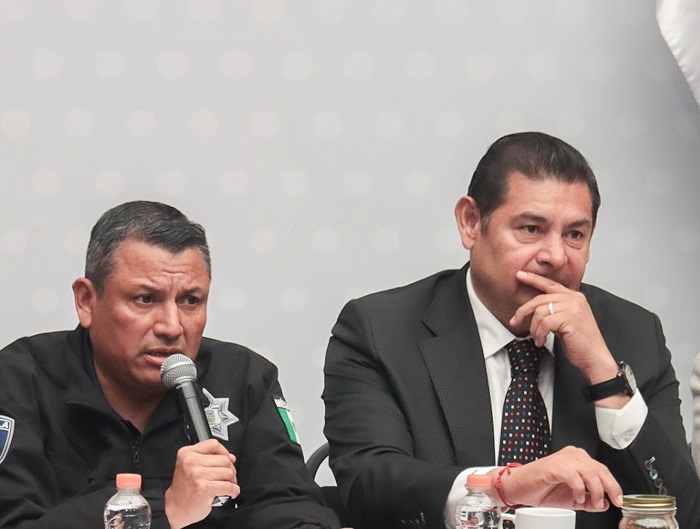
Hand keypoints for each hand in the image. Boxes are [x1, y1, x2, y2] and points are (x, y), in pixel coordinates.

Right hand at [165, 439, 239, 528]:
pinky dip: (234, 490)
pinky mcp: (204, 488)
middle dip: (230, 469)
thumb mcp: (190, 467)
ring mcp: (197, 475)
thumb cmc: (184, 489)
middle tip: (227, 477)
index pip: (213, 444)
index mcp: (186, 453)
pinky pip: (228, 486)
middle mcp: (191, 462)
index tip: (226, 459)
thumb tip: (231, 457)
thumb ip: (209, 458)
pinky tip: (230, 492)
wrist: (175, 508)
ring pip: (228, 472)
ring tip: (227, 485)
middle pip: (224, 459)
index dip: (224, 452)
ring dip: (232, 480)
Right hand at [491, 446, 622, 511]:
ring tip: (590, 503)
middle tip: (610, 502)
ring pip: (589, 472)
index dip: (614, 485)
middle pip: (599, 470)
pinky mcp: (553, 466)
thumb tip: (606, 503)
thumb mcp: (571, 499)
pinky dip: (579, 489)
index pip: (602, 470)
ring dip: (595, 491)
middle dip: (609, 488)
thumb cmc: (542, 489)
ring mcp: (562, 459)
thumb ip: (589, 500)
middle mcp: (572, 455)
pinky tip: (577, 497)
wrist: (519, 487)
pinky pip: (573, 476)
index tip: (619, 500)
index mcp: (578, 459)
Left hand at [509, 270, 618, 385]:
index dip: (532, 278)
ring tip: (538, 338)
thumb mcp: (565, 320)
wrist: (595, 357)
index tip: (519, 275)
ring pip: (540, 312)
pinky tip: (542, 341)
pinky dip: (539, 334)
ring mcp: (573, 307)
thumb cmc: (580, 342)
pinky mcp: (570, 318)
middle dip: (523, 311)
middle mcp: (574, 298)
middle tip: (515, 321)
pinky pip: (544, 323)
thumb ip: (554, 310)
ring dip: (534, 328)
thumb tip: (534, 308)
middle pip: (539, 299)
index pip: (549, 283)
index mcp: (574, 297)